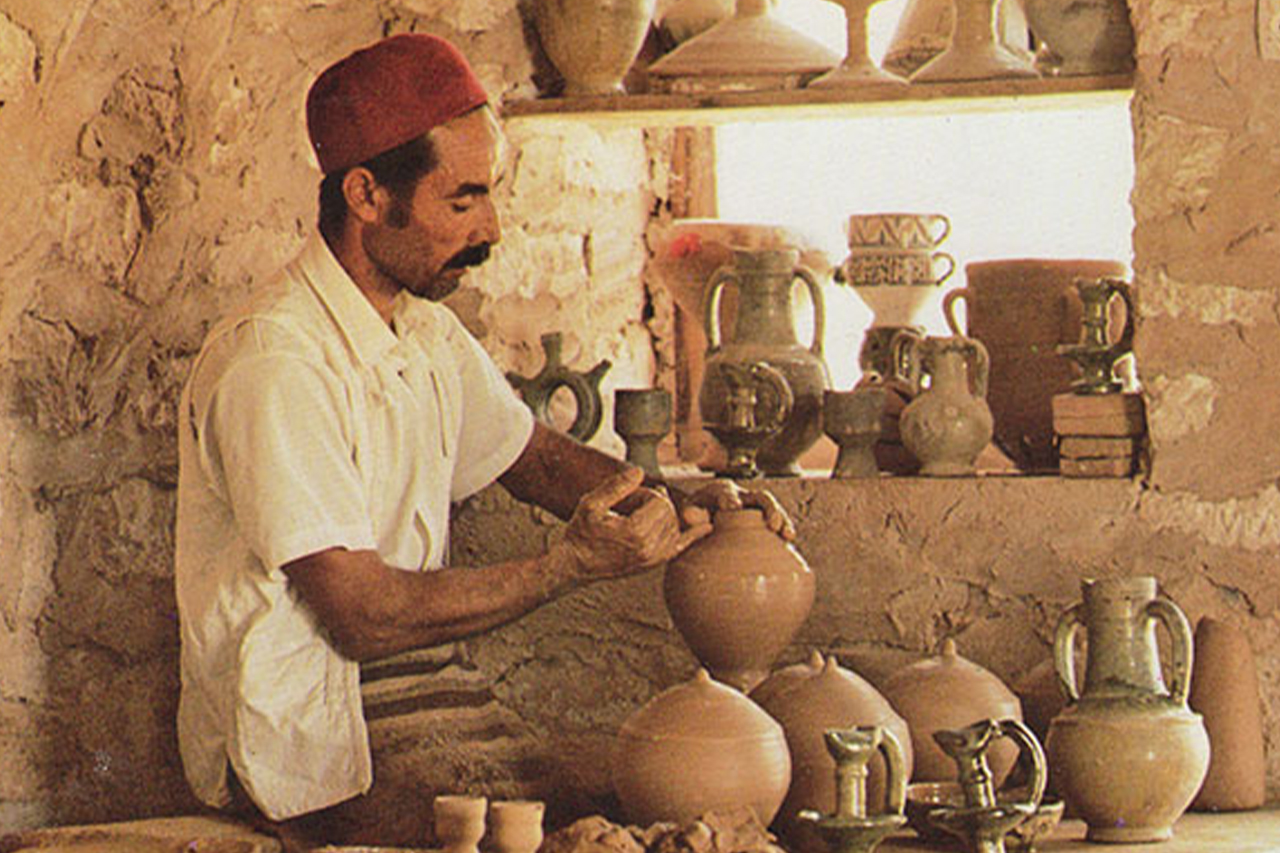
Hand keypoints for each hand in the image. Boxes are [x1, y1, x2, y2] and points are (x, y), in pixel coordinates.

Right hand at [559, 468, 711, 580]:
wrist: (576, 563)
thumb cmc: (581, 532)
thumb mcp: (591, 504)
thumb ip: (616, 486)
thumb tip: (639, 471)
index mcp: (635, 532)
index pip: (659, 502)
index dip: (646, 494)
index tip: (629, 497)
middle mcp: (648, 549)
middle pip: (670, 513)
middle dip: (655, 503)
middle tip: (633, 504)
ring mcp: (653, 559)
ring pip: (675, 526)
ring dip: (664, 515)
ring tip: (641, 514)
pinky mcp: (653, 564)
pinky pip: (680, 548)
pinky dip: (693, 536)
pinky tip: (708, 527)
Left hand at [681, 480, 795, 540]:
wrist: (703, 517)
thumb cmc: (694, 515)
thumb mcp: (687, 512)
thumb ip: (689, 513)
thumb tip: (696, 517)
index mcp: (721, 491)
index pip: (726, 492)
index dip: (729, 498)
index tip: (732, 507)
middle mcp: (743, 496)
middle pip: (759, 497)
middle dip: (768, 509)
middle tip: (771, 525)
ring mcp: (754, 508)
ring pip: (772, 510)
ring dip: (781, 520)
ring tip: (787, 534)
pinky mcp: (761, 520)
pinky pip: (776, 522)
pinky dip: (783, 528)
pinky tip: (788, 540)